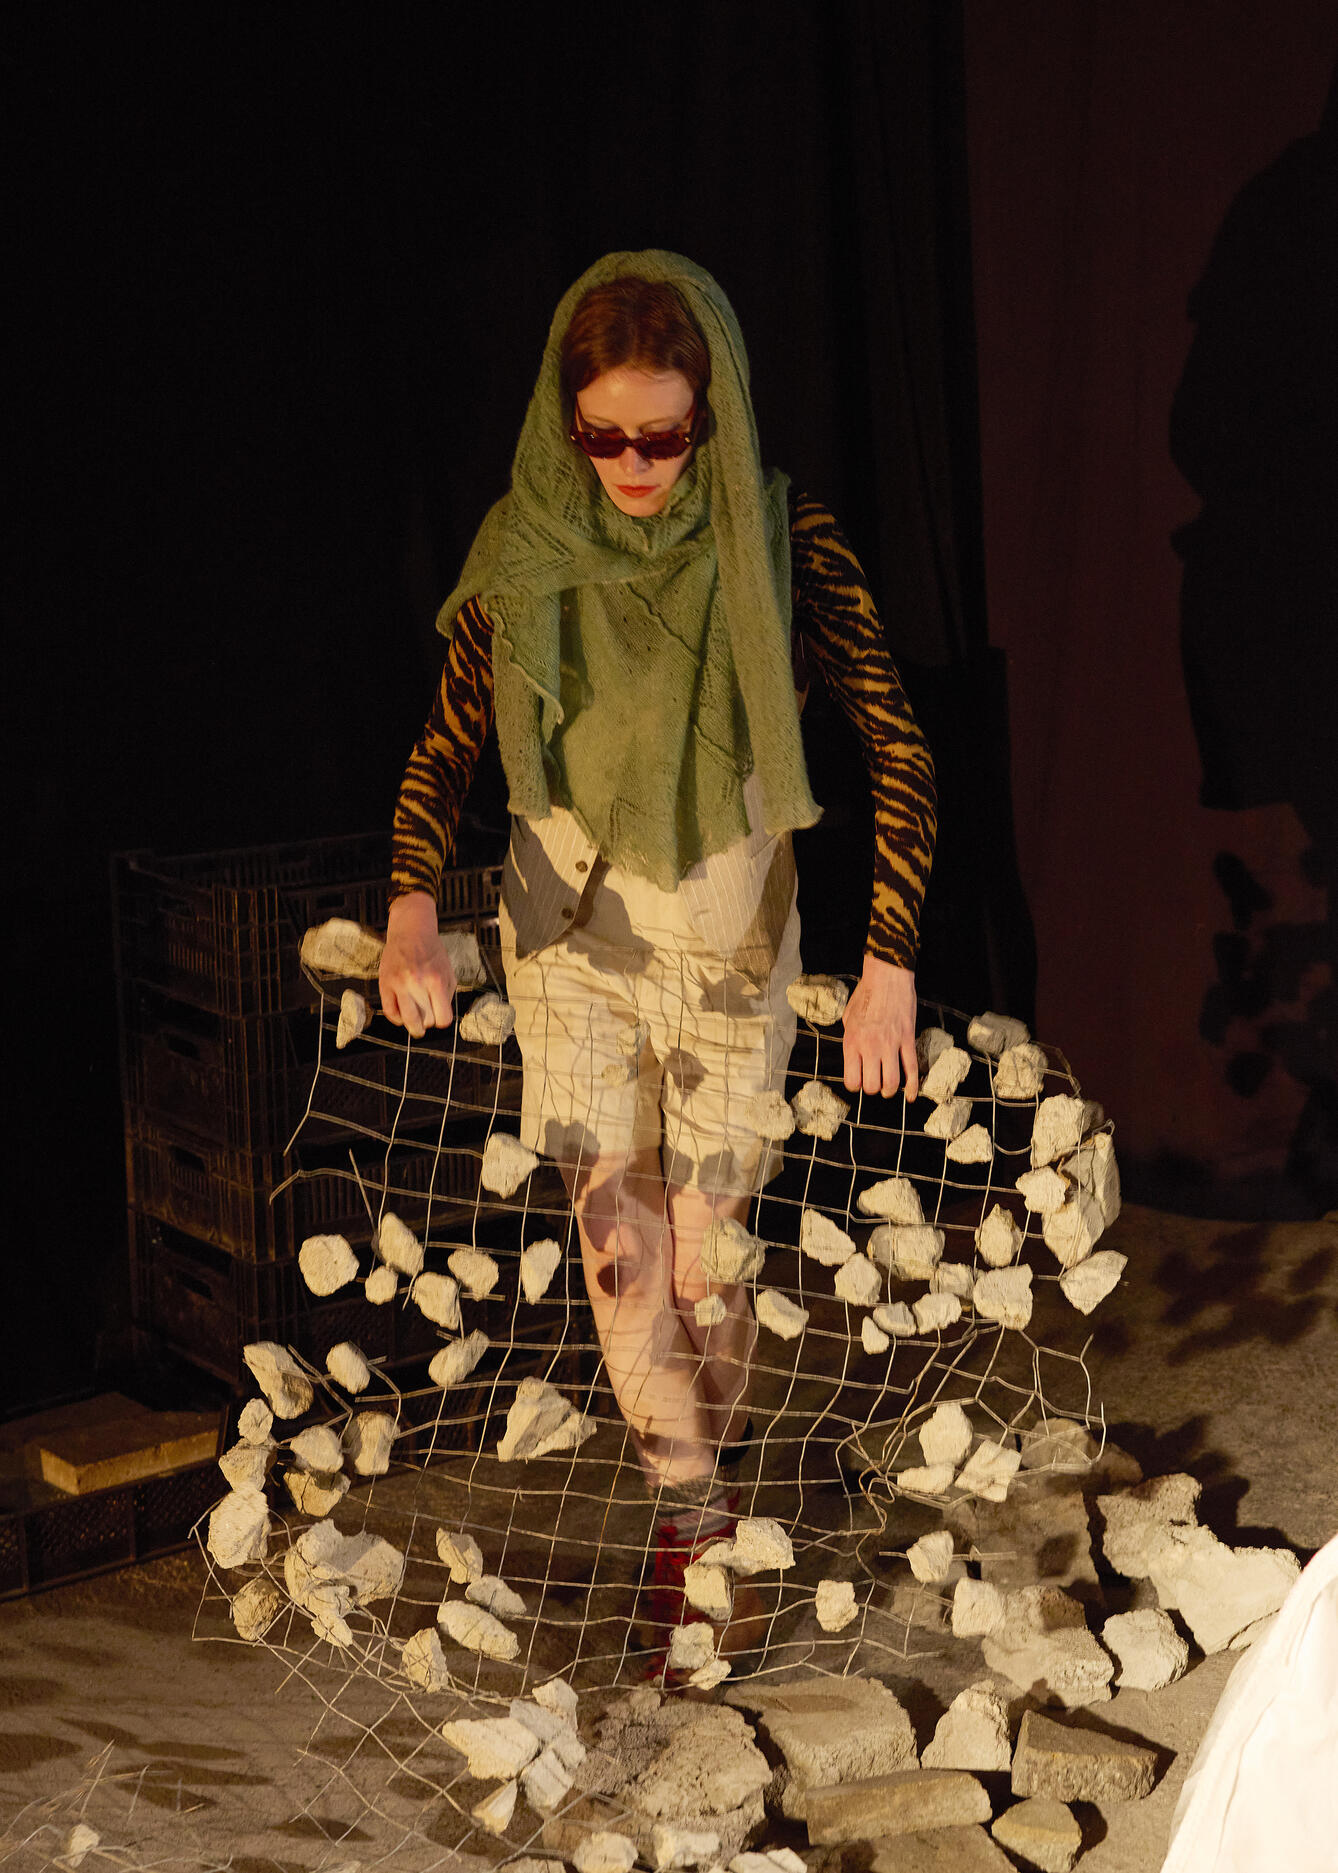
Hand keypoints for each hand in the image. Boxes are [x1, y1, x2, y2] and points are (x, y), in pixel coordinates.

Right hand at [378, 892, 456, 1037]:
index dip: (442, 1021)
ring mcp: (399, 984)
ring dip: (413, 1026)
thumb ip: (446, 994)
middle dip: (428, 1023)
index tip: (440, 1019)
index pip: (443, 1017)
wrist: (411, 931)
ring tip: (415, 1025)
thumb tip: (441, 1016)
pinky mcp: (385, 983)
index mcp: (436, 980)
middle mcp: (417, 983)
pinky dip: (397, 1018)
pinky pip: (389, 1011)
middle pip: (425, 1021)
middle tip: (427, 1020)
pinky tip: (402, 1015)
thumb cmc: (431, 950)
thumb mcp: (448, 971)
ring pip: (407, 1020)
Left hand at [842, 953, 918, 1098]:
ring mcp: (890, 1045)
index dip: (856, 1085)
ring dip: (890, 1090)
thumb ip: (851, 1040)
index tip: (859, 1080)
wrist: (887, 978)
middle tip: (875, 1082)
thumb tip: (855, 1057)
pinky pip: (912, 1069)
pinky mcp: (907, 1040)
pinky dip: (912, 1086)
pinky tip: (911, 1095)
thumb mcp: (848, 1018)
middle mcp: (870, 1047)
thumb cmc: (865, 995)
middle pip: (872, 1086)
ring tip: (889, 1087)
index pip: (852, 1081)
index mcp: (852, 1043)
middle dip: (873, 1089)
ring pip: (892, 1082)